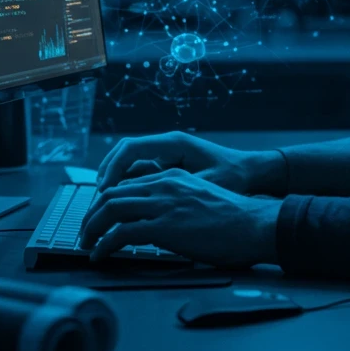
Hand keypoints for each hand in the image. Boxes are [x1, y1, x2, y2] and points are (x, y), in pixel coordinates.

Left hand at [77, 168, 281, 267]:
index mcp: (173, 176)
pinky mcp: (164, 226)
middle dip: (92, 215)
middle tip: (85, 233)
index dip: (106, 202)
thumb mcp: (200, 198)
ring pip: (111, 209)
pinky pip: (122, 233)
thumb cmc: (234, 219)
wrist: (254, 225)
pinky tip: (100, 255)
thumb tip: (157, 220)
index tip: (99, 218)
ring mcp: (164, 204)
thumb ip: (176, 201)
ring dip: (92, 228)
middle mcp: (164, 185)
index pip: (127, 184)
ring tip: (86, 244)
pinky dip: (105, 244)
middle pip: (112, 194)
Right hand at [96, 131, 283, 194]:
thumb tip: (147, 201)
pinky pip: (141, 173)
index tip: (103, 190)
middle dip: (107, 175)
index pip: (131, 149)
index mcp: (173, 144)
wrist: (252, 172)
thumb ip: (179, 190)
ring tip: (104, 206)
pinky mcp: (168, 166)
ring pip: (130, 164)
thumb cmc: (234, 176)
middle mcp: (166, 145)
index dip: (112, 169)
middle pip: (124, 154)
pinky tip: (124, 206)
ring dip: (116, 182)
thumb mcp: (207, 185)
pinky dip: (129, 186)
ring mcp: (166, 155)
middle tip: (97, 201)